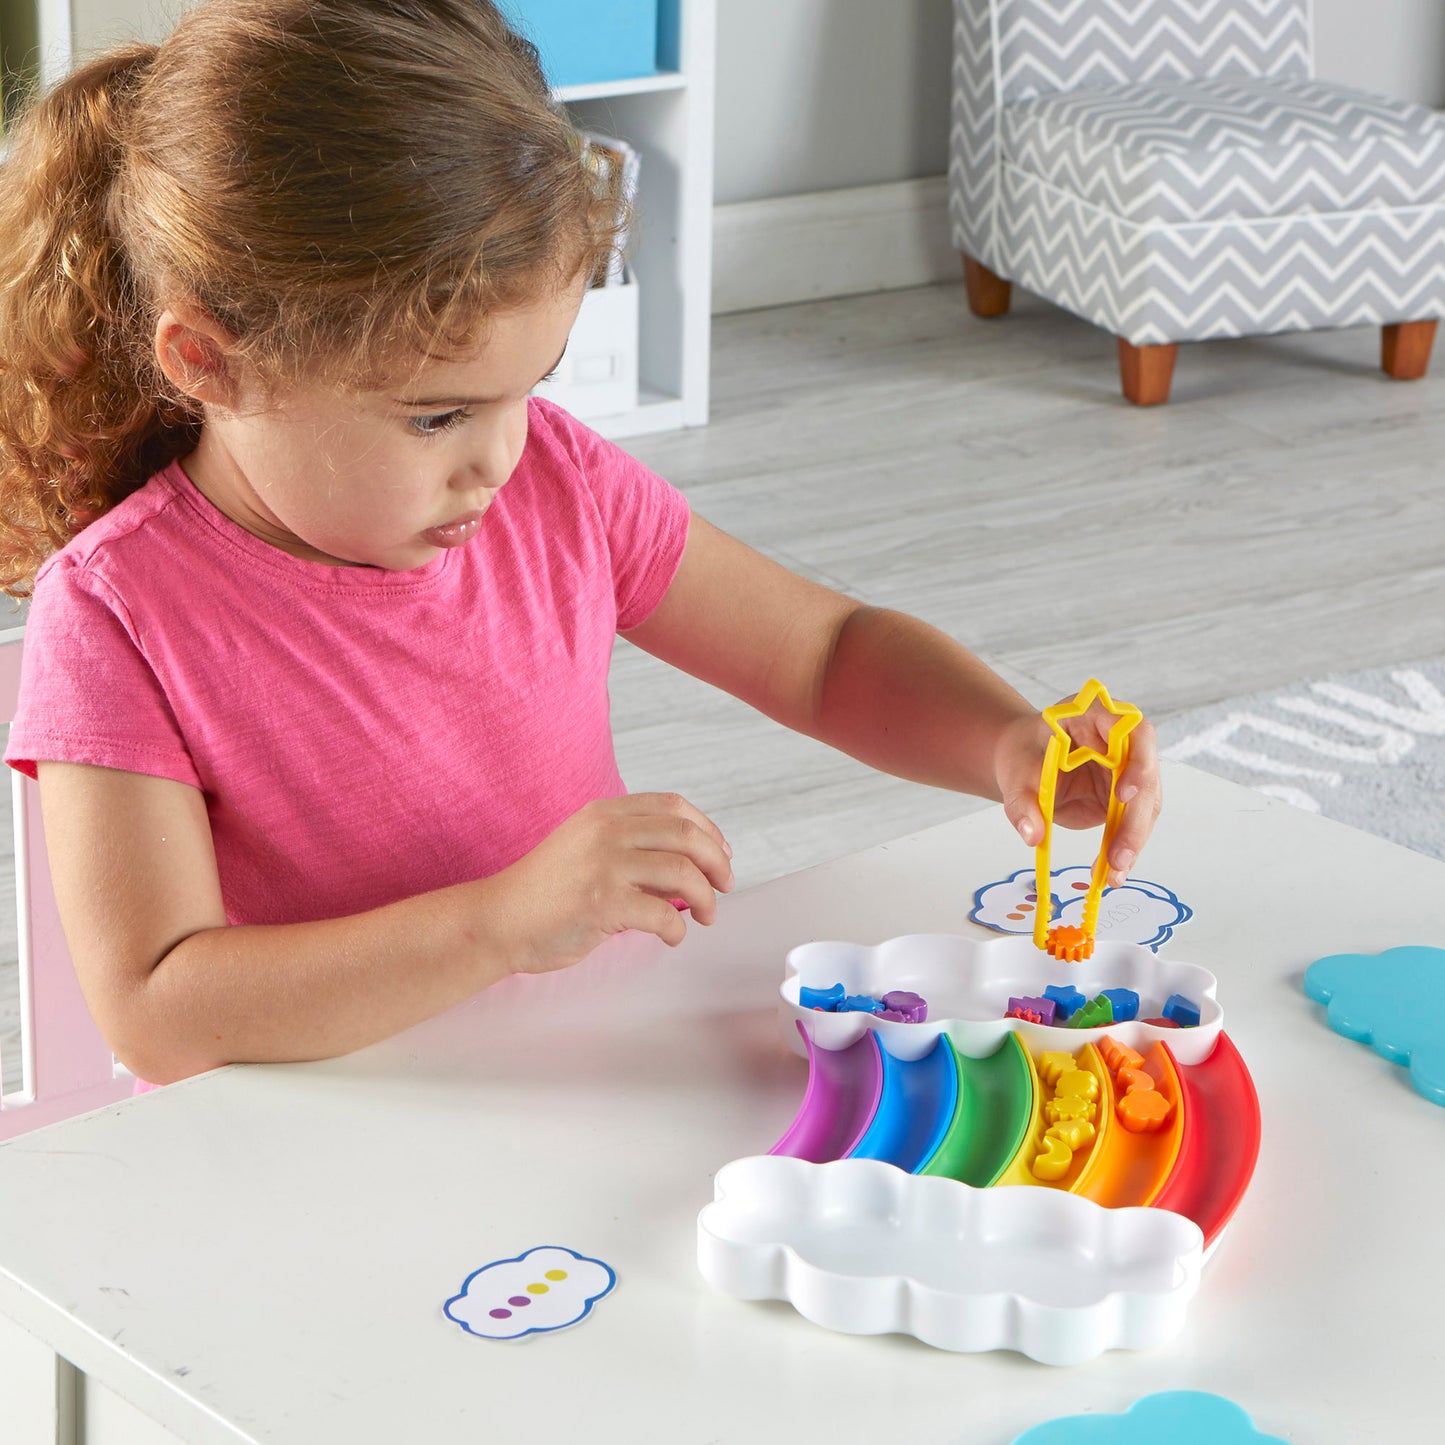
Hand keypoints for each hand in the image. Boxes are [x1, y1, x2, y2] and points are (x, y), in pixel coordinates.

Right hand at [493, 793, 734, 972]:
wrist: (498, 920)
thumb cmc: (544, 893)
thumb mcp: (586, 850)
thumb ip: (630, 851)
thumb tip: (689, 871)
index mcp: (604, 814)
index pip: (673, 806)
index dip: (707, 829)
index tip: (721, 853)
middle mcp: (606, 832)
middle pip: (686, 835)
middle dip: (717, 862)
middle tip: (726, 886)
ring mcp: (604, 865)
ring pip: (682, 872)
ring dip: (706, 897)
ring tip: (707, 916)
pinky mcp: (602, 903)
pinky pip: (662, 913)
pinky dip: (677, 928)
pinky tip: (672, 937)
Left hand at [994, 700, 1161, 886]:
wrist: (1024, 763)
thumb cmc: (1023, 756)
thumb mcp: (1015, 775)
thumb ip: (1023, 803)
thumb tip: (1032, 835)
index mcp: (1096, 715)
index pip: (1133, 730)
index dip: (1137, 761)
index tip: (1123, 793)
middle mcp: (1122, 740)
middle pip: (1146, 776)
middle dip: (1134, 820)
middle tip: (1118, 857)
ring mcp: (1129, 768)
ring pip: (1145, 805)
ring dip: (1133, 841)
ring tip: (1113, 873)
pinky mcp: (1126, 796)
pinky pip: (1133, 822)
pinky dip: (1124, 847)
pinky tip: (1112, 871)